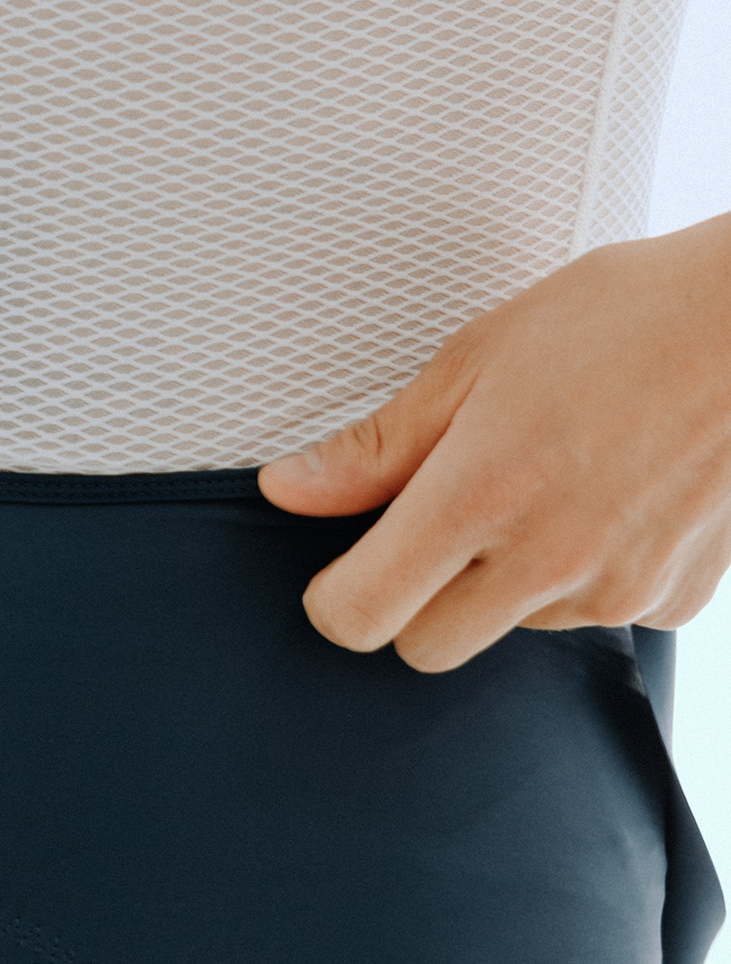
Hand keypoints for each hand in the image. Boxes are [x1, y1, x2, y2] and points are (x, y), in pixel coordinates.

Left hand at [256, 213, 730, 671]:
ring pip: (516, 631)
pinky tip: (613, 499)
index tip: (344, 569)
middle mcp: (548, 560)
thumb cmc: (623, 316)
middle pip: (428, 647)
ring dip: (510, 583)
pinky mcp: (676, 598)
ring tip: (552, 482)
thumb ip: (378, 446)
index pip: (361, 617)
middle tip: (447, 520)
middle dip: (416, 600)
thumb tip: (288, 490)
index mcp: (480, 496)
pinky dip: (589, 576)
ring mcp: (618, 588)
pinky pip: (598, 616)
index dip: (336, 598)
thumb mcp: (477, 358)